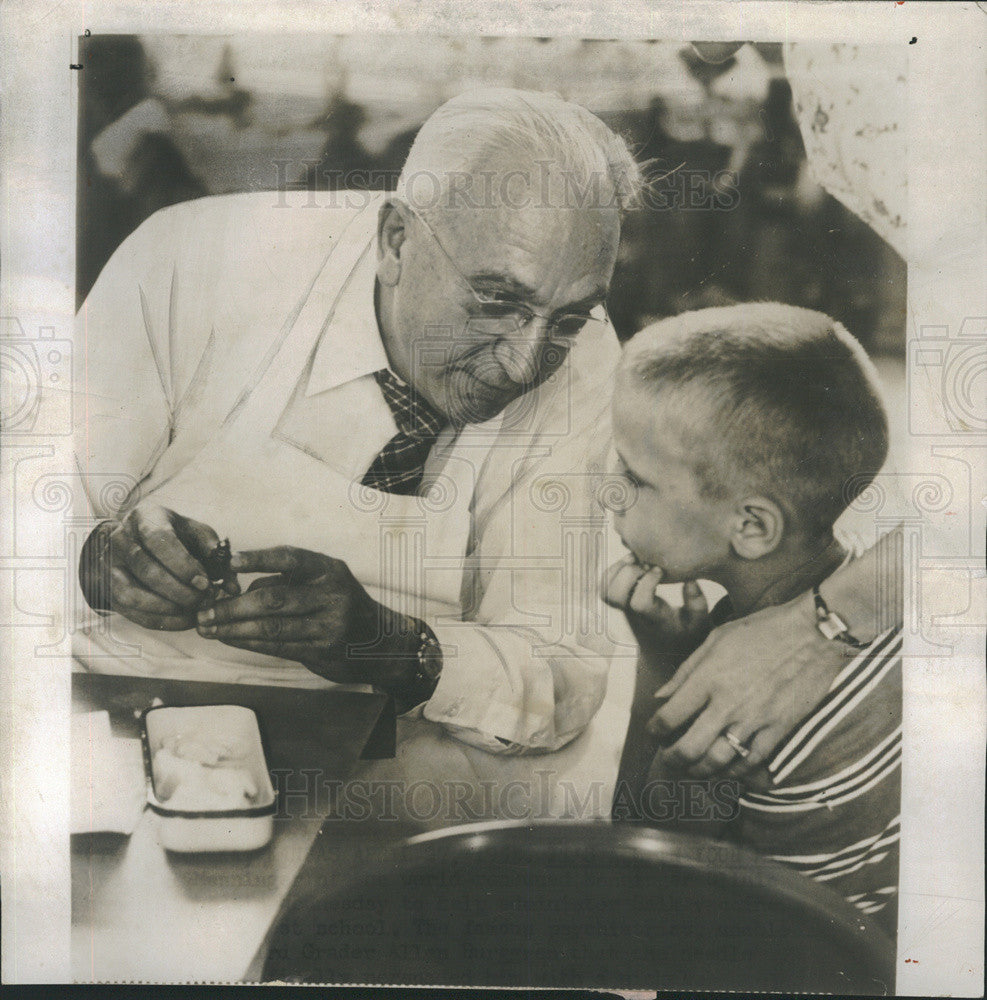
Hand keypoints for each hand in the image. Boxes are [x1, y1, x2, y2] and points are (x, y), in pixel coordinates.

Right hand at [79, 503, 237, 629]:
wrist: (140, 541)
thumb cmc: (177, 536)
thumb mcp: (197, 534)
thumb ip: (216, 555)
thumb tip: (233, 586)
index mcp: (146, 517)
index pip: (159, 540)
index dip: (183, 564)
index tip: (204, 582)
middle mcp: (121, 540)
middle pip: (146, 570)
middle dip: (179, 590)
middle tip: (205, 600)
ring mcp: (111, 566)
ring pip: (132, 594)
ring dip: (168, 608)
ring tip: (196, 611)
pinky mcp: (110, 591)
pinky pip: (132, 613)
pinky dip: (162, 621)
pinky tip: (186, 620)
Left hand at [196, 546, 418, 687]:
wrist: (380, 642)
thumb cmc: (339, 605)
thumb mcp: (321, 582)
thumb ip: (284, 581)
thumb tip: (238, 586)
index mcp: (329, 570)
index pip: (290, 559)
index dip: (259, 558)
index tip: (230, 562)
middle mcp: (332, 595)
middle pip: (274, 598)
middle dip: (233, 606)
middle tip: (204, 610)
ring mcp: (330, 625)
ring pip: (272, 626)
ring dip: (235, 629)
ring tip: (209, 628)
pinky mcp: (324, 651)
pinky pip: (279, 646)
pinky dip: (250, 643)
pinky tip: (230, 640)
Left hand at [602, 555, 710, 657]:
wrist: (663, 648)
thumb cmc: (684, 630)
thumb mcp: (699, 620)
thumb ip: (696, 602)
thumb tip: (689, 580)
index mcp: (654, 620)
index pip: (639, 604)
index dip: (647, 583)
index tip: (660, 571)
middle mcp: (634, 615)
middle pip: (614, 595)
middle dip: (629, 573)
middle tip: (646, 563)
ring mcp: (622, 608)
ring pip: (604, 590)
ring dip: (617, 569)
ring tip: (636, 559)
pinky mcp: (617, 601)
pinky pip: (603, 585)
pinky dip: (613, 569)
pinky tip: (631, 563)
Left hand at [646, 592, 846, 776]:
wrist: (814, 634)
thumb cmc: (763, 629)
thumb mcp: (717, 638)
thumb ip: (687, 669)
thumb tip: (662, 695)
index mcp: (709, 677)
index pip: (670, 715)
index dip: (655, 729)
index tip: (653, 732)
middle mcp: (728, 703)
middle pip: (689, 747)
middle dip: (672, 759)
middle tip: (667, 759)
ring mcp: (755, 719)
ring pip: (718, 760)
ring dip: (699, 770)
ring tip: (691, 769)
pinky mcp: (780, 728)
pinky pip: (752, 761)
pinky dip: (735, 771)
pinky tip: (726, 770)